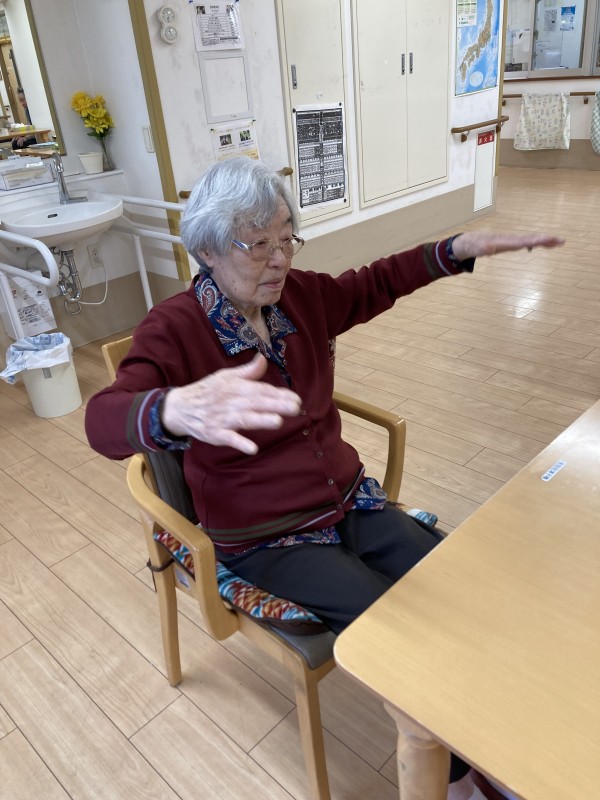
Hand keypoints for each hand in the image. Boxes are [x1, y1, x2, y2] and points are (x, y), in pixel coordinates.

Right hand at [161, 353, 301, 454]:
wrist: (180, 408)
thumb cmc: (207, 391)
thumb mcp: (225, 376)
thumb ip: (247, 371)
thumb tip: (263, 358)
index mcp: (233, 386)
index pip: (259, 390)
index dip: (277, 394)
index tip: (295, 398)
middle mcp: (229, 401)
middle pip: (255, 403)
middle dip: (275, 405)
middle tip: (295, 408)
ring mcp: (222, 418)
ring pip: (244, 419)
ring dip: (260, 420)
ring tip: (278, 421)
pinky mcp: (214, 434)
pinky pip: (228, 438)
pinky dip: (239, 443)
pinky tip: (252, 448)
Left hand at [451, 231, 564, 260]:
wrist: (467, 242)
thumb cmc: (471, 246)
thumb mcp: (474, 249)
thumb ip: (481, 249)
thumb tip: (489, 250)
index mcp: (503, 241)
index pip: (521, 241)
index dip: (534, 240)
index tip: (546, 239)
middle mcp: (509, 240)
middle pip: (529, 239)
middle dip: (545, 239)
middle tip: (561, 240)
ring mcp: (510, 241)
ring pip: (530, 240)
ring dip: (544, 240)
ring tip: (559, 241)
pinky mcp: (510, 244)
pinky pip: (526, 242)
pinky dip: (537, 242)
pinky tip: (547, 244)